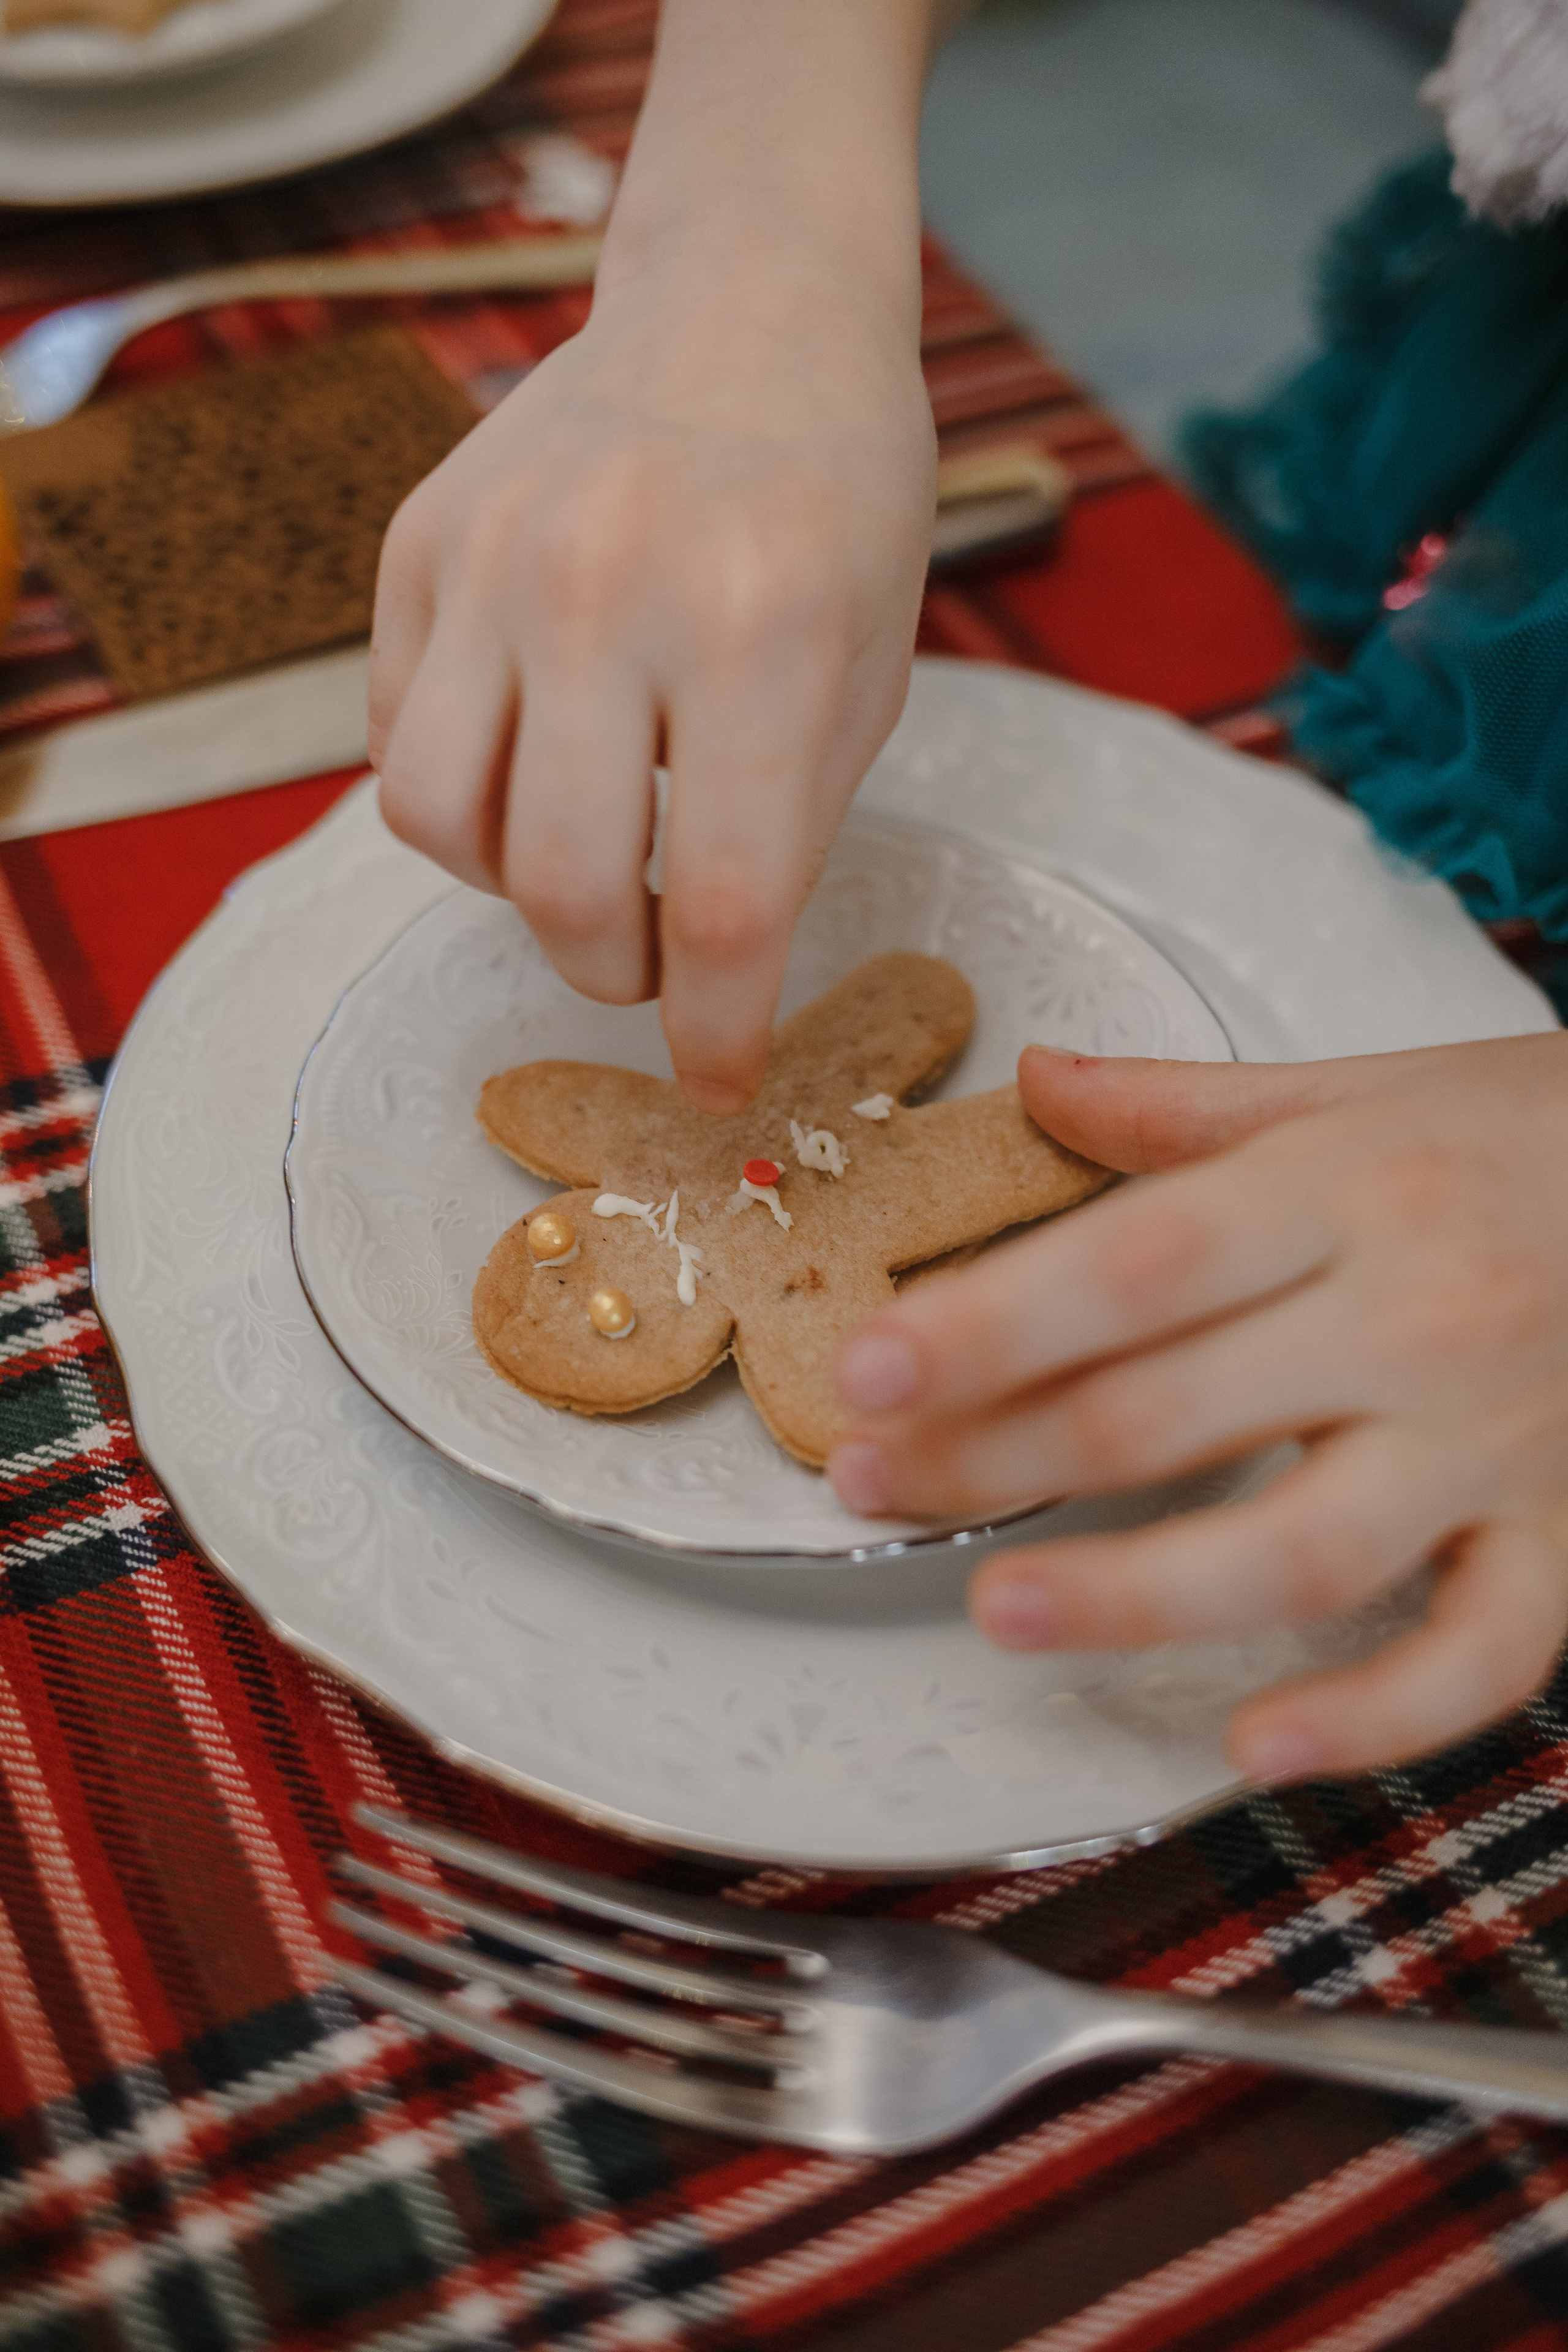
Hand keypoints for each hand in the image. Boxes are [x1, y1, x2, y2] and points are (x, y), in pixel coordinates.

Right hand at [370, 240, 933, 1112]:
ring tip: (581, 858)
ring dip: (511, 891)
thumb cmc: (837, 504)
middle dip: (610, 973)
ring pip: (436, 823)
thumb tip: (703, 980)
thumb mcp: (865, 669)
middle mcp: (607, 588)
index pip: (723, 903)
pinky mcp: (418, 540)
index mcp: (762, 629)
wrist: (748, 304)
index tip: (716, 1077)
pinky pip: (397, 735)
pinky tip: (532, 759)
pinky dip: (462, 793)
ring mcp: (494, 556)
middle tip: (649, 963)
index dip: (715, 1027)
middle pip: (563, 886)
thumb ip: (783, 826)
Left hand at [829, 1034, 1567, 1778]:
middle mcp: (1413, 1319)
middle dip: (996, 1457)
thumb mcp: (1356, 1089)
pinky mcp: (1562, 1537)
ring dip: (1136, 1597)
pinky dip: (1371, 1718)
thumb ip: (1183, 1104)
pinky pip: (1477, 1656)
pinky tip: (1252, 1744)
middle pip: (1172, 1412)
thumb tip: (1037, 1078)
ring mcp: (1490, 1442)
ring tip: (1002, 1608)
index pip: (1134, 1265)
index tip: (862, 1369)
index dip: (987, 1326)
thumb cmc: (1525, 1135)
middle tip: (869, 1482)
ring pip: (1297, 1553)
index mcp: (1346, 1193)